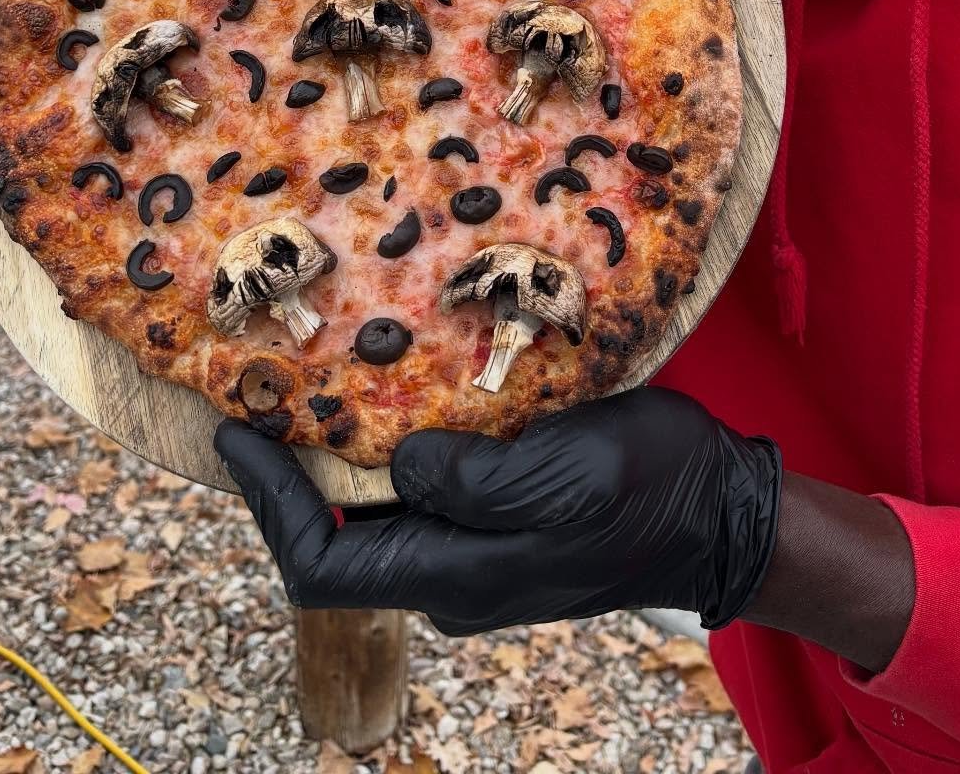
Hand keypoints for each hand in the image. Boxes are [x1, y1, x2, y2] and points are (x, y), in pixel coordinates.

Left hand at [215, 388, 780, 634]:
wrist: (724, 510)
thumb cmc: (652, 489)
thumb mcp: (565, 474)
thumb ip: (474, 481)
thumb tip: (401, 465)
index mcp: (459, 575)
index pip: (323, 563)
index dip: (268, 504)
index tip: (235, 432)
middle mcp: (454, 575)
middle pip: (338, 540)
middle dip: (290, 475)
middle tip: (259, 393)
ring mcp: (478, 552)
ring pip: (377, 515)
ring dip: (337, 458)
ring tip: (308, 384)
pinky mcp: (502, 521)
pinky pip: (423, 494)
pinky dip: (388, 448)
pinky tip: (389, 393)